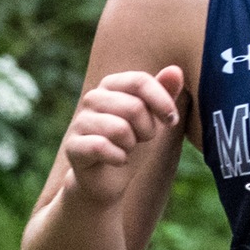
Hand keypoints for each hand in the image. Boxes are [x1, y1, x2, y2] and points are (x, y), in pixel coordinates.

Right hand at [59, 66, 184, 207]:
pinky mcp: (73, 146)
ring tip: (127, 149)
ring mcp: (80, 121)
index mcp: (112, 85)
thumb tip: (175, 70)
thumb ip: (164, 93)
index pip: (140, 81)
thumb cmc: (133, 143)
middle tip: (141, 140)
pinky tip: (118, 160)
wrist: (108, 180)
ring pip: (119, 128)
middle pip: (133, 107)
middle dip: (147, 129)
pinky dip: (119, 158)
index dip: (162, 102)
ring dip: (132, 145)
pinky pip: (101, 147)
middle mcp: (93, 98)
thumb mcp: (154, 118)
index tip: (172, 121)